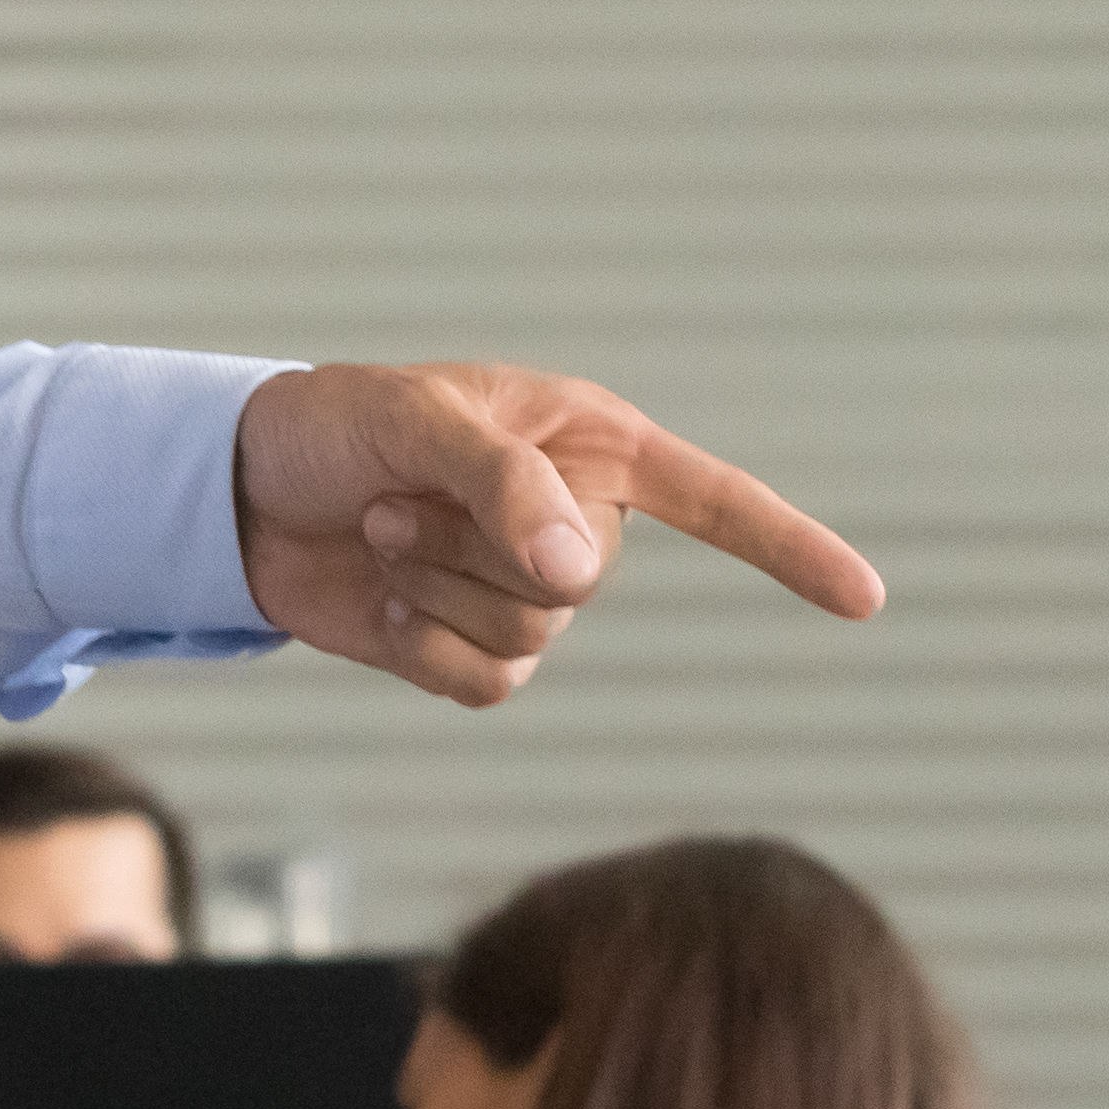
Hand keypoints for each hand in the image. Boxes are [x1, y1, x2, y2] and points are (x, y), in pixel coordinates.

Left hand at [232, 362, 882, 709]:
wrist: (242, 495)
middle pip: (588, 581)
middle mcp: (576, 518)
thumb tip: (581, 572)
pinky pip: (487, 683)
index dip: (792, 547)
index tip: (866, 598)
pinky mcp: (474, 649)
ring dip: (438, 589)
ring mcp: (527, 592)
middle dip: (478, 548)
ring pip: (536, 636)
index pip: (718, 499)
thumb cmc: (334, 427)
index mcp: (591, 443)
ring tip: (382, 534)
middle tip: (398, 500)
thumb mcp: (417, 424)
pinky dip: (422, 647)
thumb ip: (505, 486)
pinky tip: (379, 601)